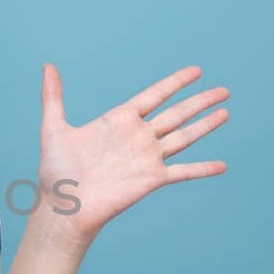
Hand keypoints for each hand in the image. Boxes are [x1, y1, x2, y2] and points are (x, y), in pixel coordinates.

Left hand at [34, 62, 229, 248]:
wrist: (64, 208)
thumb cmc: (56, 171)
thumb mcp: (54, 128)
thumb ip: (53, 96)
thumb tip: (48, 65)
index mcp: (119, 120)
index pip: (154, 95)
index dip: (176, 83)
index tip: (197, 71)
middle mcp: (137, 136)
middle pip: (177, 113)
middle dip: (200, 101)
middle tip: (224, 90)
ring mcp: (147, 158)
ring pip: (184, 136)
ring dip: (206, 125)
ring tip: (225, 112)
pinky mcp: (152, 179)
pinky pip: (183, 171)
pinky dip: (202, 169)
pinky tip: (222, 165)